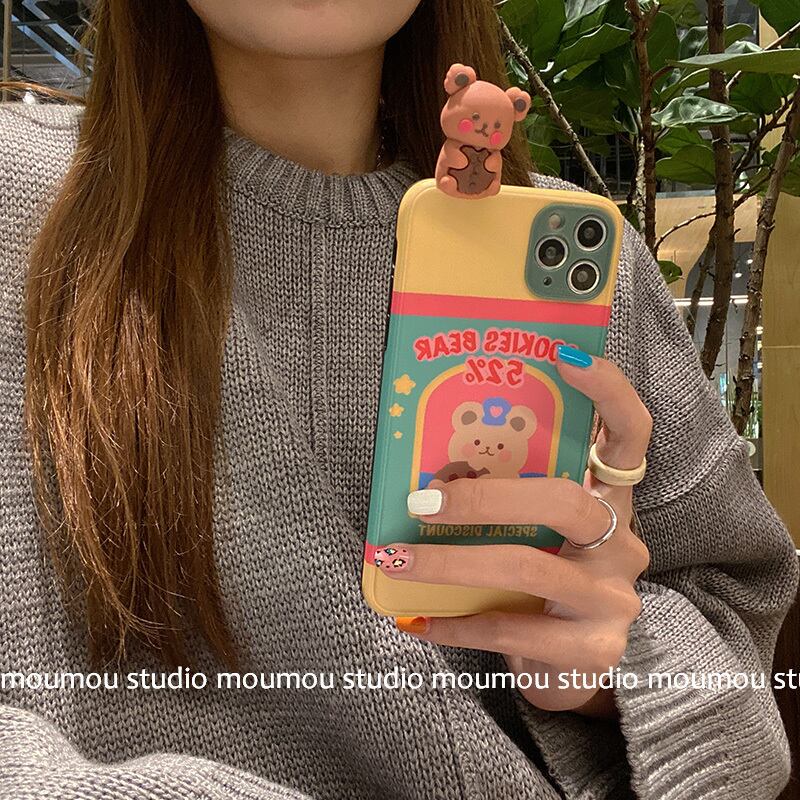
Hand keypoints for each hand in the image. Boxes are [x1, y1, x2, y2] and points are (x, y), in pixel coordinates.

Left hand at [376, 350, 650, 712]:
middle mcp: (621, 542)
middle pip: (563, 501)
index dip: (607, 392)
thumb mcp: (533, 533)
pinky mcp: (593, 651)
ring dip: (450, 563)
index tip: (563, 357)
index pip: (630, 434)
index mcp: (608, 500)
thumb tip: (428, 473)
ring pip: (528, 567)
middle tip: (422, 501)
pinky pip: (513, 629)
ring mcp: (613, 598)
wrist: (568, 669)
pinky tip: (418, 621)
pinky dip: (456, 622)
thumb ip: (506, 499)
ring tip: (396, 560)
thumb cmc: (540, 586)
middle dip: (483, 499)